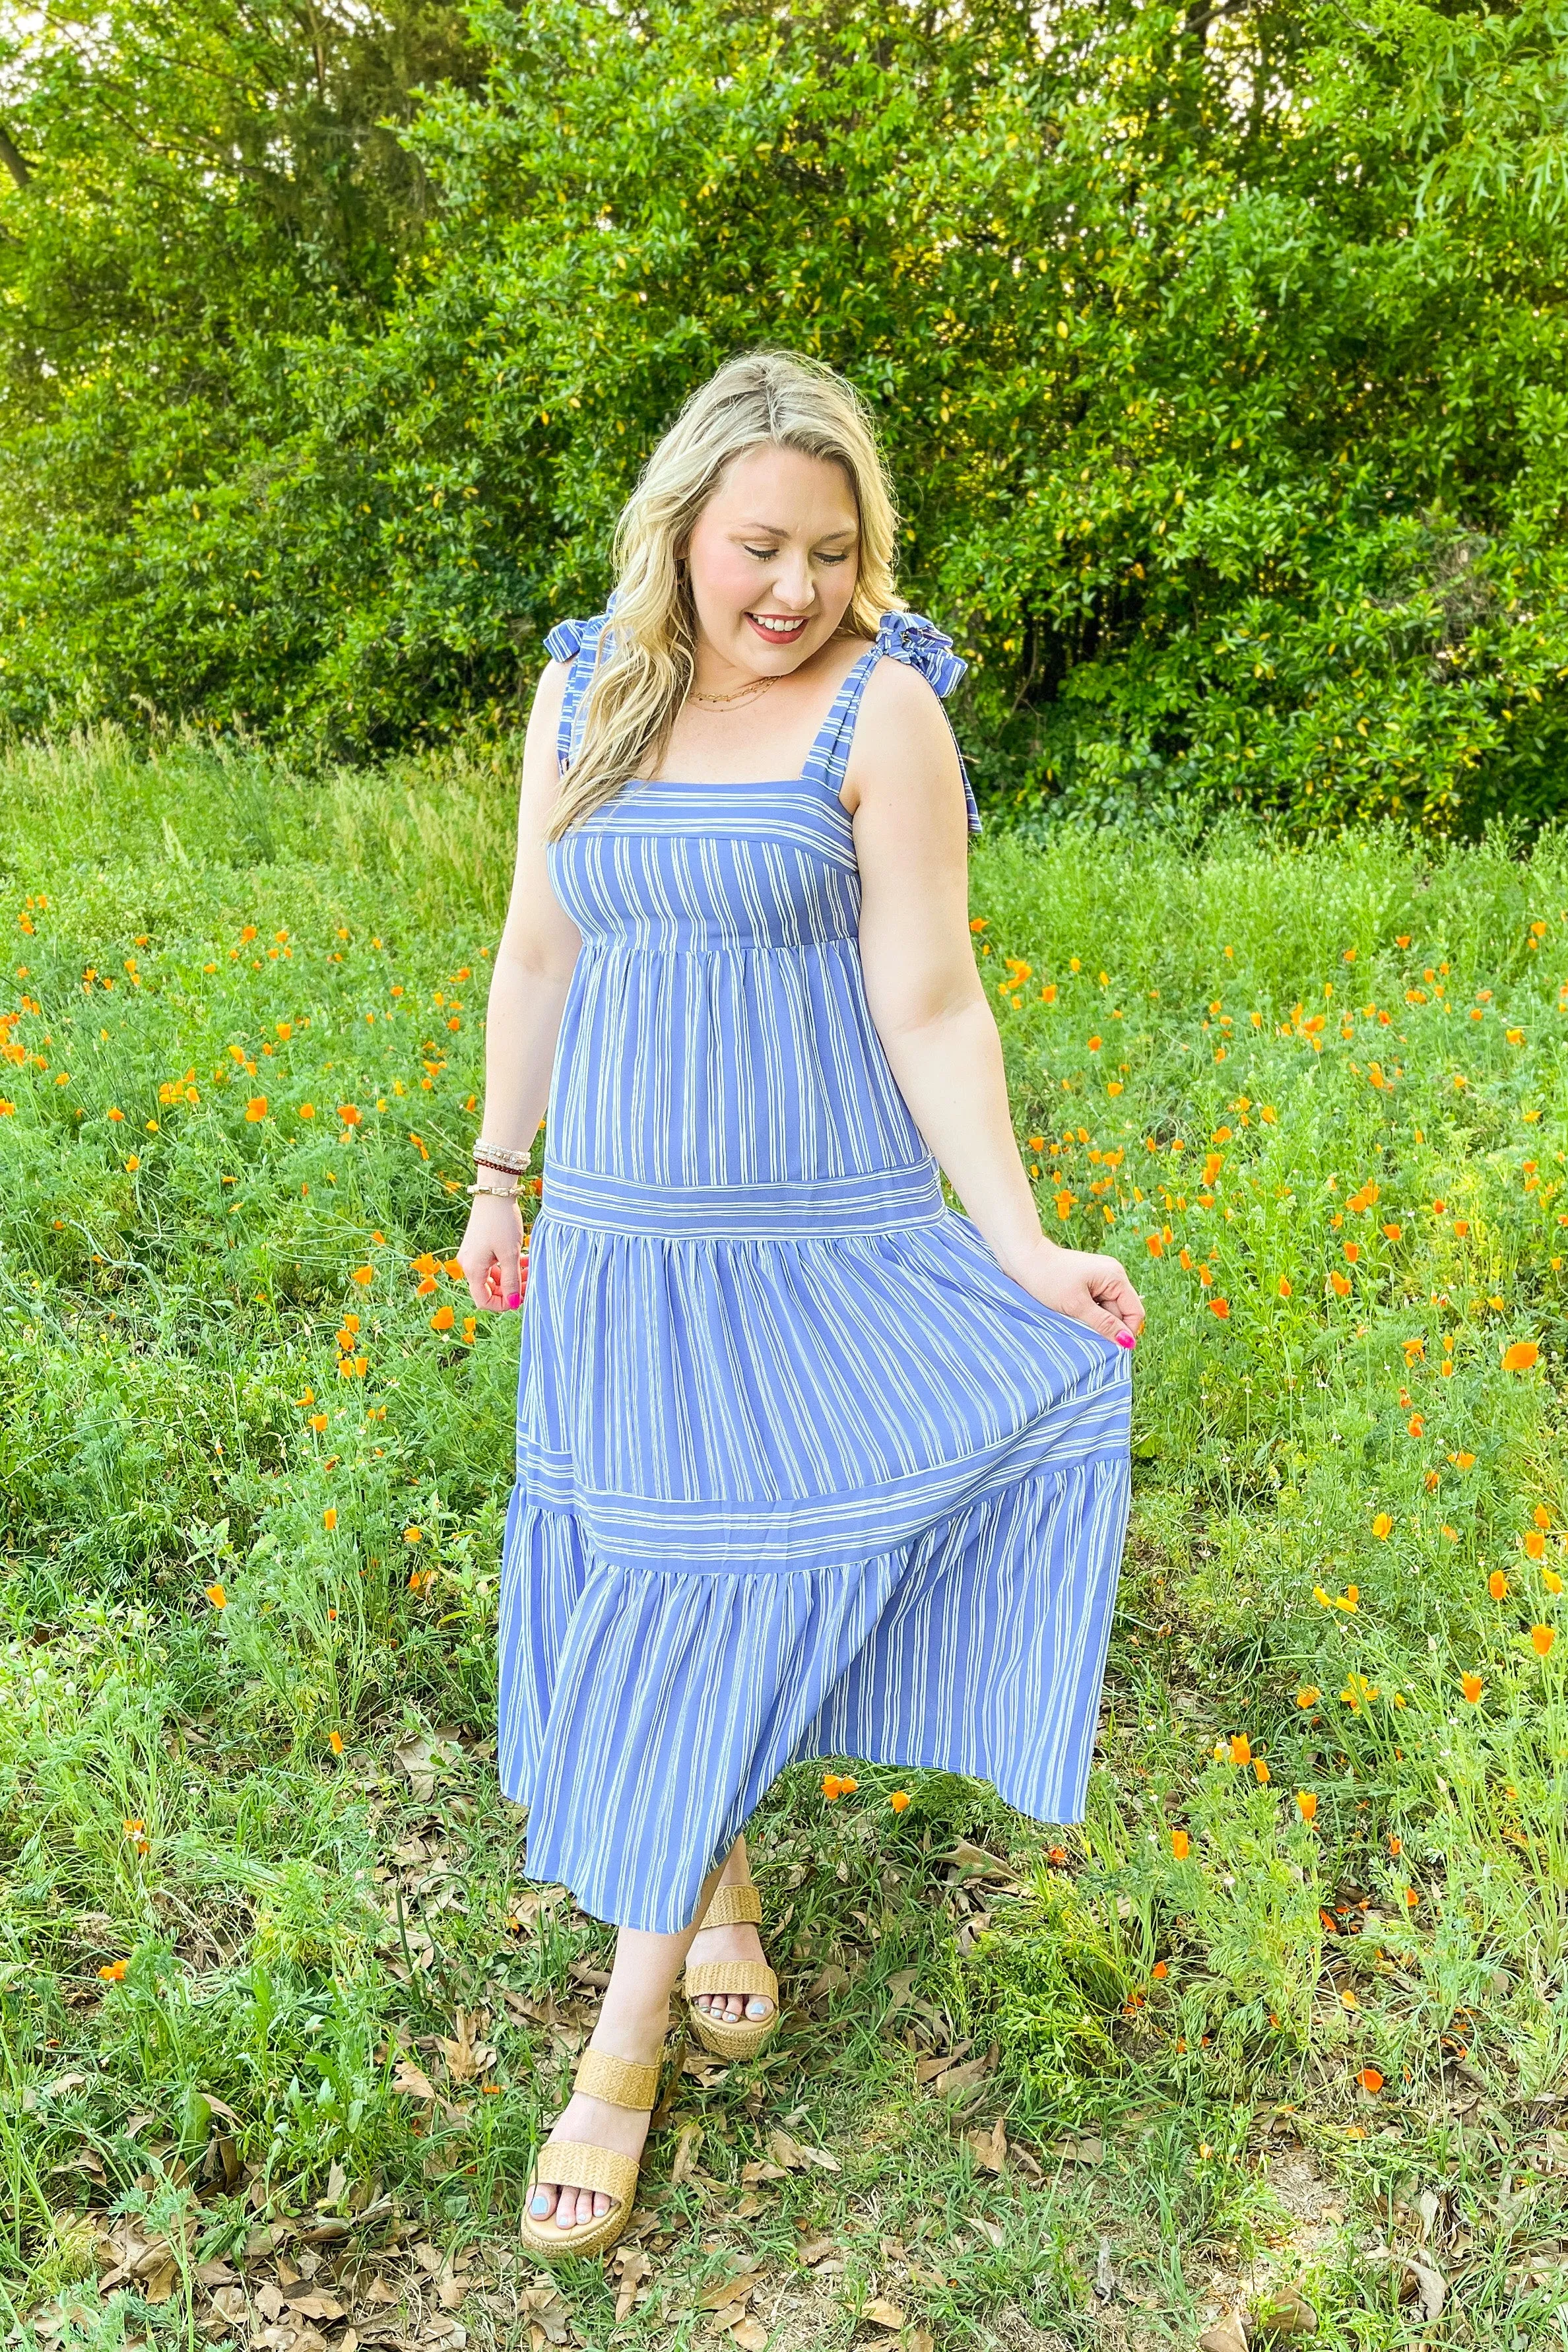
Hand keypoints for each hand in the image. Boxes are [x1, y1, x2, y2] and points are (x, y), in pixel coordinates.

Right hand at [459, 1194, 526, 1310]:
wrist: (495, 1193)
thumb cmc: (502, 1223)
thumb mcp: (511, 1255)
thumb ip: (512, 1282)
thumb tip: (514, 1304)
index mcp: (473, 1269)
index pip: (484, 1301)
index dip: (503, 1304)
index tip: (522, 1298)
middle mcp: (468, 1265)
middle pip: (489, 1290)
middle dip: (511, 1290)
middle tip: (531, 1282)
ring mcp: (473, 1255)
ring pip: (494, 1277)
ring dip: (512, 1278)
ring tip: (530, 1268)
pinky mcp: (479, 1247)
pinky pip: (493, 1265)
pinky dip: (508, 1266)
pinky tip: (524, 1260)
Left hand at [1002, 1235, 1144, 1347]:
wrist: (1023, 1258)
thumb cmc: (1048, 1279)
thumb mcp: (1076, 1306)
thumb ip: (1103, 1324)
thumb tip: (1127, 1342)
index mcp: (1115, 1277)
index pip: (1134, 1312)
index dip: (1126, 1332)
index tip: (1109, 1346)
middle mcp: (1113, 1276)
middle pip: (1120, 1312)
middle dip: (1106, 1326)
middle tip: (1083, 1331)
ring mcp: (1100, 1278)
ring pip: (1106, 1310)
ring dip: (1094, 1321)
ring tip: (1073, 1321)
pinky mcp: (1088, 1282)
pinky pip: (1095, 1304)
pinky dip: (1086, 1313)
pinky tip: (1071, 1315)